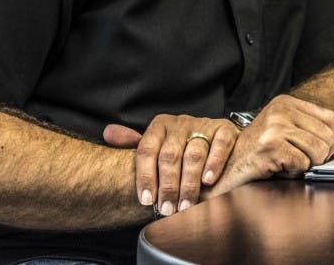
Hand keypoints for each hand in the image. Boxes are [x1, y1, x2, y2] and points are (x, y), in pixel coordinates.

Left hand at [103, 115, 237, 215]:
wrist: (219, 140)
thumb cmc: (183, 150)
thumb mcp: (158, 145)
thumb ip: (135, 144)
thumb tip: (108, 134)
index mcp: (160, 126)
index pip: (146, 149)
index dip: (145, 176)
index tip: (146, 200)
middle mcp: (180, 123)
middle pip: (169, 154)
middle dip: (168, 186)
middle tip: (167, 209)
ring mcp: (204, 124)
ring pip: (193, 153)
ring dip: (189, 183)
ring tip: (186, 205)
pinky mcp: (225, 129)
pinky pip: (219, 144)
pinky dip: (213, 163)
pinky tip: (208, 181)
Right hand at [208, 95, 333, 196]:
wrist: (227, 167)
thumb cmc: (257, 152)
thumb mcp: (287, 134)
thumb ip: (314, 130)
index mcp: (286, 103)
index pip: (329, 118)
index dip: (330, 138)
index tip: (319, 149)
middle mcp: (280, 111)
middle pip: (327, 135)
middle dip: (320, 155)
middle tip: (301, 160)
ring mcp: (274, 127)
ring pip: (318, 150)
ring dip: (307, 164)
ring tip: (288, 163)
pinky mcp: (270, 146)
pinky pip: (302, 163)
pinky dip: (293, 172)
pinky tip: (278, 167)